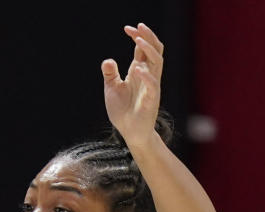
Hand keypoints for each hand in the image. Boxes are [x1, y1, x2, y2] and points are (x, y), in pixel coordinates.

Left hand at [101, 23, 164, 146]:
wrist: (130, 131)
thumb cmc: (123, 110)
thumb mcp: (112, 89)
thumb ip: (110, 74)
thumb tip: (108, 60)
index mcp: (139, 72)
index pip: (143, 49)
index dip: (138, 36)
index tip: (127, 28)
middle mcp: (148, 76)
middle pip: (155, 50)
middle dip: (148, 37)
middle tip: (138, 27)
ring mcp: (151, 87)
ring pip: (157, 63)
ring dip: (149, 50)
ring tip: (138, 40)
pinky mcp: (151, 100)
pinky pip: (153, 85)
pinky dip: (145, 76)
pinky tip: (136, 68)